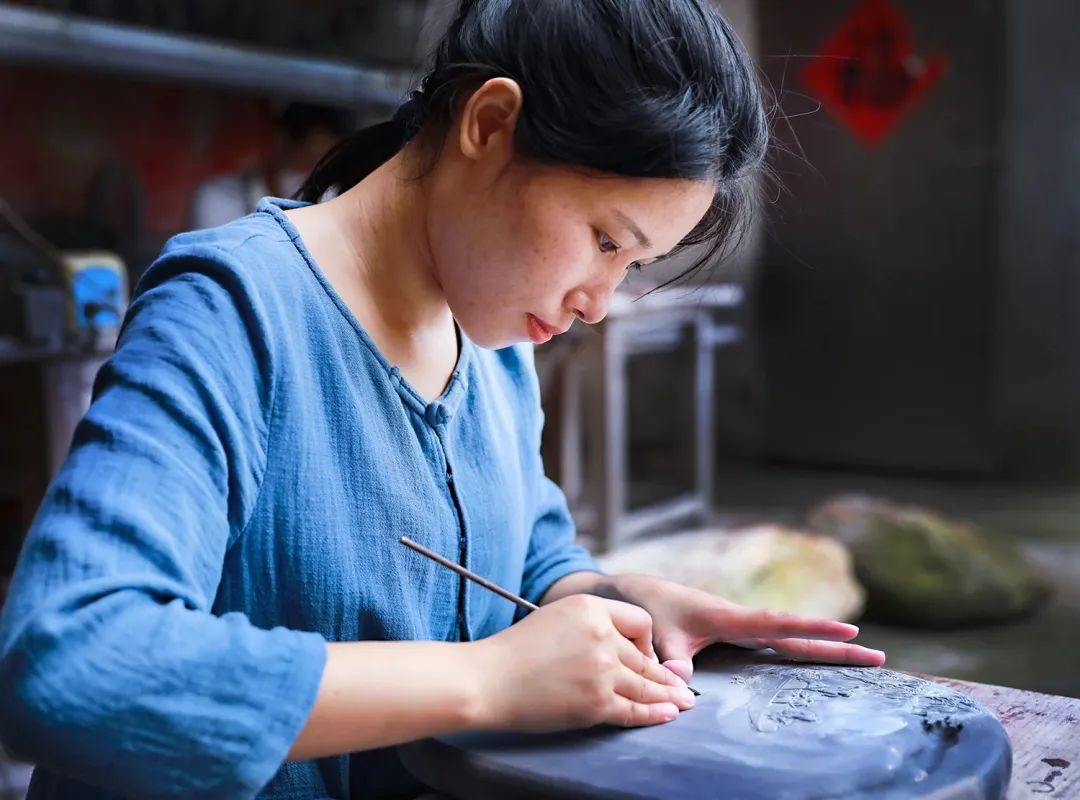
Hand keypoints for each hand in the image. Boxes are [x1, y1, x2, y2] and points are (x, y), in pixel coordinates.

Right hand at [471, 594, 695, 732]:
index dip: (647, 641)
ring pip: (646, 685)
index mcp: (591, 608)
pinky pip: (634, 710)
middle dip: (665, 675)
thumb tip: (622, 646)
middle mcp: (602, 636)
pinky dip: (655, 714)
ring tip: (683, 702)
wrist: (489, 680)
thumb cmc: (516, 651)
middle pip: (645, 657)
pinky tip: (667, 714)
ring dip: (669, 696)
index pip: (639, 621)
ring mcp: (602, 671)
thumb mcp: (557, 617)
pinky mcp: (596, 703)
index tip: (647, 655)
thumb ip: (592, 624)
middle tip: (681, 687)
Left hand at [596, 574, 885, 682]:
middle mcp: (740, 620)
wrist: (631, 592)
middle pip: (796, 635)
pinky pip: (771, 643)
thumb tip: (682, 686)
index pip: (780, 625)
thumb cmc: (647, 607)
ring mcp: (738, 626)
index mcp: (729, 617)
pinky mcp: (730, 632)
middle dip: (835, 645)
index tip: (851, 633)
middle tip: (879, 656)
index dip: (814, 631)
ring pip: (788, 638)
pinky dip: (797, 649)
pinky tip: (816, 659)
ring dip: (822, 647)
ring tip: (863, 657)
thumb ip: (670, 659)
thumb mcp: (658, 634)